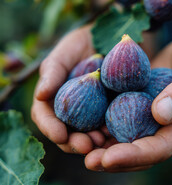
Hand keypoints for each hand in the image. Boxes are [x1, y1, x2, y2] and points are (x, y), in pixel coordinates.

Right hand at [31, 25, 115, 153]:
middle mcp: (73, 107)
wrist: (115, 38)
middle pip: (68, 131)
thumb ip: (53, 70)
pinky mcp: (113, 109)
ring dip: (94, 143)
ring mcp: (93, 111)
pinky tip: (118, 135)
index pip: (46, 116)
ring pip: (90, 133)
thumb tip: (40, 94)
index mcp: (56, 95)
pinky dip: (113, 133)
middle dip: (74, 142)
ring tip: (102, 143)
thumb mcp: (67, 50)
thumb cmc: (86, 41)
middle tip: (86, 146)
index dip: (50, 128)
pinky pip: (112, 125)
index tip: (60, 135)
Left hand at [84, 29, 171, 171]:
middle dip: (113, 158)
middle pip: (138, 150)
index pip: (160, 148)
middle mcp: (165, 127)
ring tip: (80, 146)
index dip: (135, 155)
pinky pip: (120, 117)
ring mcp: (151, 117)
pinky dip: (103, 123)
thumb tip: (160, 113)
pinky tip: (85, 123)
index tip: (109, 158)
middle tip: (89, 160)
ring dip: (103, 145)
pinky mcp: (139, 104)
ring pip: (126, 138)